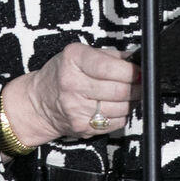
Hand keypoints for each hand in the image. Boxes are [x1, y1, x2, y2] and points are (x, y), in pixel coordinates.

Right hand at [1, 42, 140, 145]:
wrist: (40, 101)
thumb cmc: (62, 73)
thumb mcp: (80, 55)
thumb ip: (110, 56)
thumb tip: (137, 60)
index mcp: (72, 60)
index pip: (108, 67)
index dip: (130, 71)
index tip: (139, 71)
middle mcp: (72, 84)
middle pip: (118, 90)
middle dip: (136, 87)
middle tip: (140, 83)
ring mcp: (76, 108)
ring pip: (120, 108)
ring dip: (132, 102)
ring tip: (130, 94)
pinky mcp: (82, 126)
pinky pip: (115, 122)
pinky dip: (122, 115)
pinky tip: (117, 106)